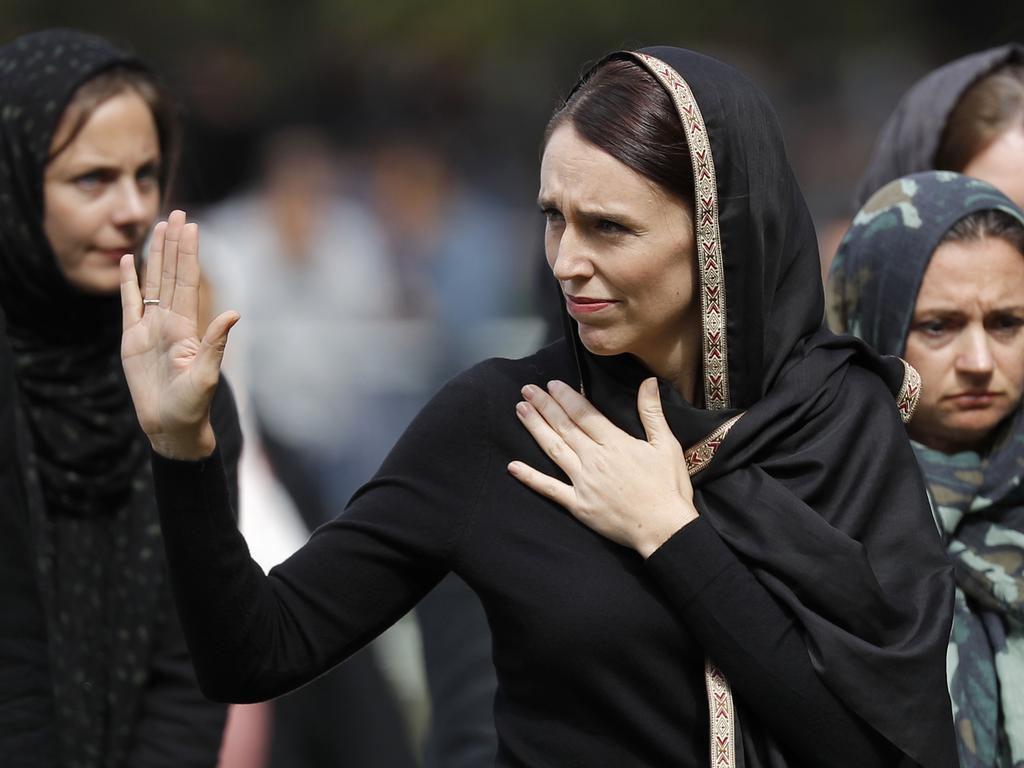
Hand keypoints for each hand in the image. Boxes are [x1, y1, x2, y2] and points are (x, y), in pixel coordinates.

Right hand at [120, 210, 238, 458]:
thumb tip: (234, 313)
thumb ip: (216, 343)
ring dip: (154, 256)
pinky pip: (129, 304)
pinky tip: (129, 261)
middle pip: (171, 274)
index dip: (189, 253)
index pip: (187, 281)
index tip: (191, 226)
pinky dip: (129, 282)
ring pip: (152, 283)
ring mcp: (150, 328)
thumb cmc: (193, 405)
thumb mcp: (207, 375)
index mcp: (186, 326)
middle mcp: (170, 321)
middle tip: (177, 213)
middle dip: (174, 244)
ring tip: (157, 228)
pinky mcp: (132, 340)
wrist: (171, 426)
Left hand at [508, 378, 697, 557]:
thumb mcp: (666, 445)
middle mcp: (594, 459)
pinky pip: (550, 489)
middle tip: (527, 390)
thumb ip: (652, 412)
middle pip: (564, 427)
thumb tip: (648, 382)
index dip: (565, 397)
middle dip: (544, 406)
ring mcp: (583, 482)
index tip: (551, 384)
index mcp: (615, 443)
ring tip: (520, 410)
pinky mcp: (578, 505)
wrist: (665, 529)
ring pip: (554, 450)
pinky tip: (513, 466)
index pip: (584, 414)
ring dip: (535, 428)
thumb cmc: (668, 487)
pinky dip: (530, 478)